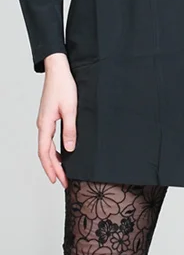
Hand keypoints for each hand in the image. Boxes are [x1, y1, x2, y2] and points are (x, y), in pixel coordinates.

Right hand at [37, 53, 75, 187]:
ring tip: (62, 173)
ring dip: (53, 161)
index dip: (51, 168)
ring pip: (46, 147)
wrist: (58, 71)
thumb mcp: (71, 109)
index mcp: (45, 124)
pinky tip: (62, 155)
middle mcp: (42, 125)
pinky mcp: (49, 118)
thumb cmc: (64, 87)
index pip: (45, 152)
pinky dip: (54, 150)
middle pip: (45, 153)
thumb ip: (70, 130)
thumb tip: (70, 149)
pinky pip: (49, 139)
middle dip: (53, 169)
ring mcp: (44, 122)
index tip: (57, 180)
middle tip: (62, 183)